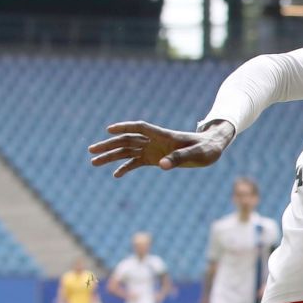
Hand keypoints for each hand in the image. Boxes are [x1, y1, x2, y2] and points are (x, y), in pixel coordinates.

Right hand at [89, 120, 233, 177]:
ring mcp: (153, 149)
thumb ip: (179, 158)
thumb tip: (162, 166)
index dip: (124, 127)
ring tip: (93, 162)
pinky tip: (116, 175)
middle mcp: (154, 141)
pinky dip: (126, 168)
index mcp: (163, 135)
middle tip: (91, 150)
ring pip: (127, 151)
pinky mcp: (155, 159)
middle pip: (127, 140)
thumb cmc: (206, 148)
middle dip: (109, 145)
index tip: (109, 130)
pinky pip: (136, 162)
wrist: (211, 148)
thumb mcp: (196, 154)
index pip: (140, 128)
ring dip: (111, 156)